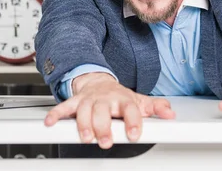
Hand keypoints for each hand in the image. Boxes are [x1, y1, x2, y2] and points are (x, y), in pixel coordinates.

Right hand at [44, 72, 175, 148]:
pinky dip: (56, 114)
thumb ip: (155, 108)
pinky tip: (51, 122)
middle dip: (104, 126)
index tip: (134, 134)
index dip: (133, 121)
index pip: (129, 109)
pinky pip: (64, 107)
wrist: (98, 82)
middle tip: (106, 140)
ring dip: (83, 124)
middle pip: (103, 111)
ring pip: (84, 110)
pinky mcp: (75, 102)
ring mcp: (89, 100)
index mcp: (123, 99)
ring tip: (86, 136)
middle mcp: (105, 99)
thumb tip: (170, 113)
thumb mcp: (138, 101)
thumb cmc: (118, 96)